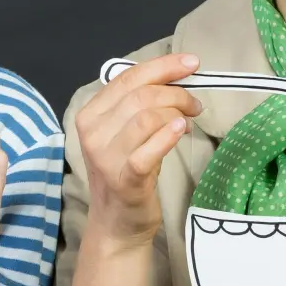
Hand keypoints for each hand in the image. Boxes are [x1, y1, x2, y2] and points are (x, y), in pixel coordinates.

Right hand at [73, 53, 202, 248]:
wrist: (117, 222)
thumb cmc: (125, 172)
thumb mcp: (124, 134)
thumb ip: (139, 105)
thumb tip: (176, 77)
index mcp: (91, 114)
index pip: (127, 78)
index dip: (162, 66)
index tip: (191, 63)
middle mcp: (93, 133)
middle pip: (139, 96)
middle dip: (175, 92)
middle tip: (195, 103)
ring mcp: (106, 158)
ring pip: (145, 118)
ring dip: (176, 112)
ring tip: (190, 120)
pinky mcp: (124, 180)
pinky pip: (147, 152)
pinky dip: (167, 136)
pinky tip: (181, 130)